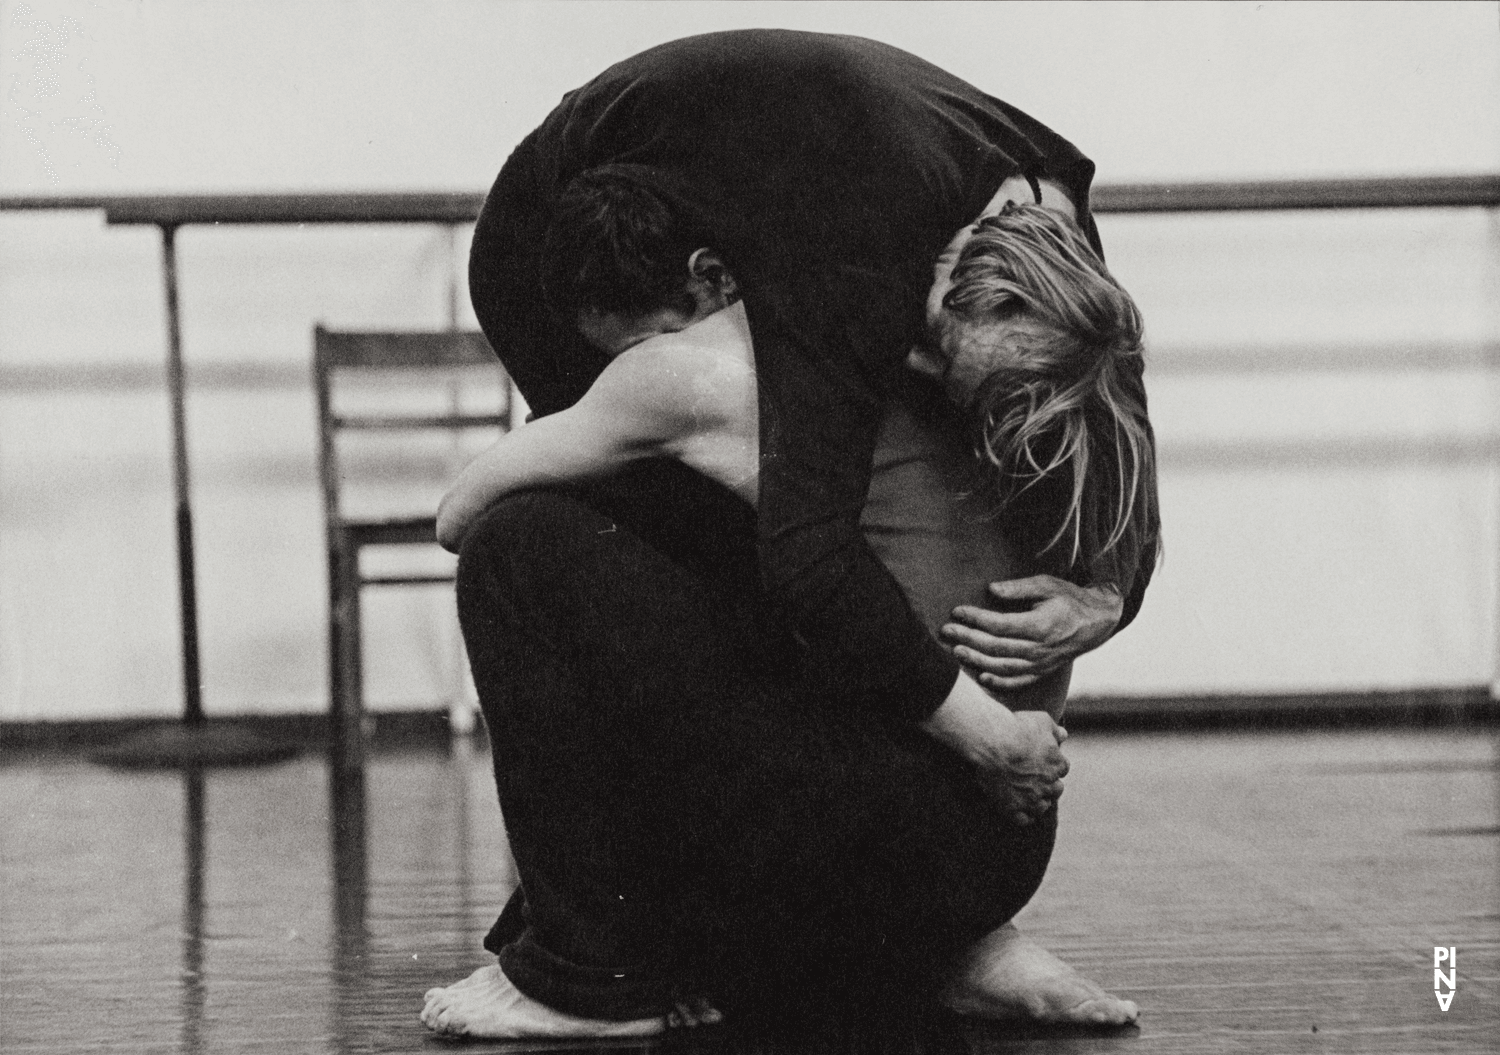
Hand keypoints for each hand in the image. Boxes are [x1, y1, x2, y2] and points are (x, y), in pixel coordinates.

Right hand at [921, 681, 1068, 825]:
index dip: (1052, 765)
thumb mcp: (1041, 720)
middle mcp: (1049, 785)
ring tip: (1027, 796)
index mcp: (1058, 765)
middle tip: (1035, 779)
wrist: (995, 743)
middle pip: (1055, 790)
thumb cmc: (1018, 728)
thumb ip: (1054, 729)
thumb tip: (1064, 735)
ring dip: (1038, 802)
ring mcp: (1032, 799)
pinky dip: (1023, 816)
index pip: (1062, 769)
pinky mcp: (1014, 808)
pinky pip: (1024, 820)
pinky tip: (1017, 809)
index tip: (1042, 762)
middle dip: (1048, 784)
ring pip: (1042, 807)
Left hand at [940, 575, 1121, 690]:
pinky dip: (999, 682)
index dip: (975, 619)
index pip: (999, 625)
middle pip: (996, 648)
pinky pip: (1018, 682)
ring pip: (1003, 667)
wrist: (1098, 622)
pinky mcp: (1043, 672)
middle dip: (968, 639)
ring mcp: (1041, 664)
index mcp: (1040, 626)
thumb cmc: (1070, 599)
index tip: (957, 610)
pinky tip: (981, 677)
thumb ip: (1019, 588)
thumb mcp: (1047, 585)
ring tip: (956, 652)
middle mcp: (1040, 649)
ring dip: (977, 661)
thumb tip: (990, 589)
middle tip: (947, 631)